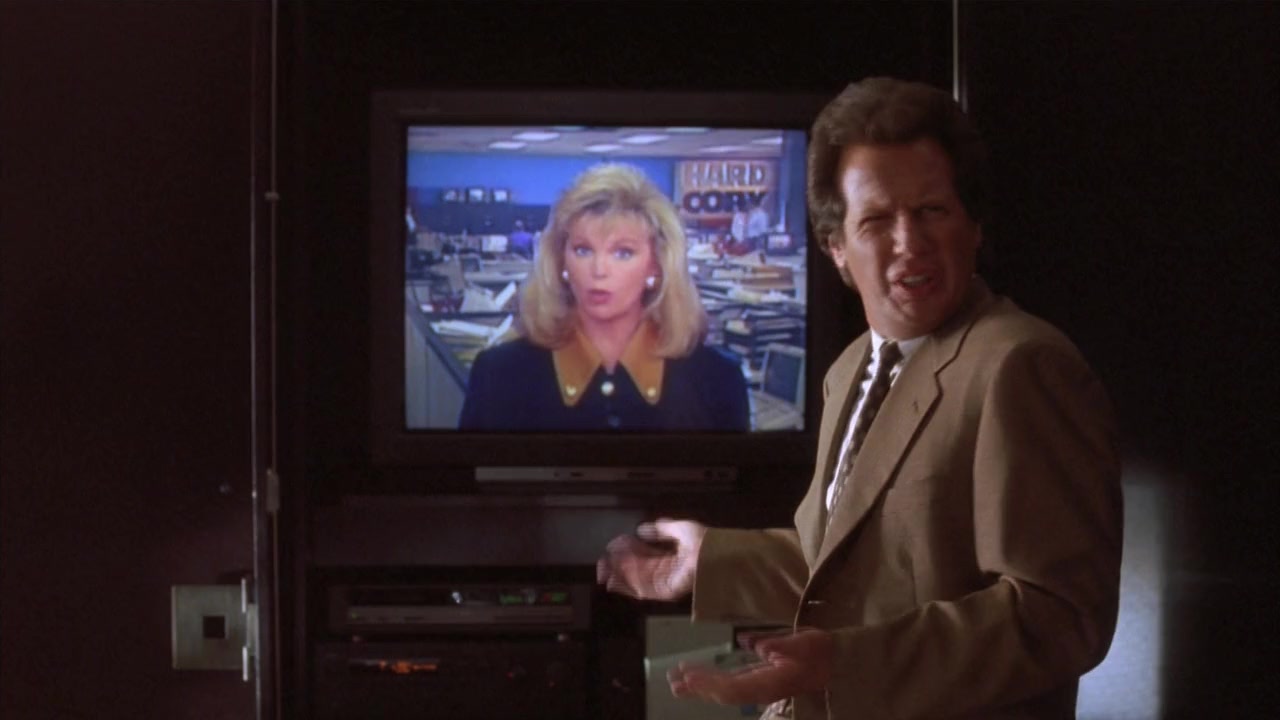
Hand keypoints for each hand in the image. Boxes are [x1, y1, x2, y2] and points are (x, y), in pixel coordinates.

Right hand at [595, 518, 705, 600]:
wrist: (715, 558)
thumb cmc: (702, 542)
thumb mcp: (681, 528)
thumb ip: (662, 529)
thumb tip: (641, 529)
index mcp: (669, 556)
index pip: (642, 555)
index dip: (627, 550)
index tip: (614, 545)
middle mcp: (665, 570)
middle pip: (635, 570)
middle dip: (617, 566)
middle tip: (603, 561)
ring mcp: (663, 582)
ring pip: (634, 581)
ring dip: (617, 576)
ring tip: (603, 570)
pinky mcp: (663, 592)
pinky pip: (639, 591)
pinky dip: (625, 585)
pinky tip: (612, 578)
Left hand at [667, 627, 833, 704]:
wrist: (834, 662)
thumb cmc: (819, 651)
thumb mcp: (801, 643)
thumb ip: (777, 644)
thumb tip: (753, 644)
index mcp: (769, 683)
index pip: (733, 687)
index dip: (709, 683)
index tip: (689, 675)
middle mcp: (761, 690)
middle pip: (724, 693)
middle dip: (698, 687)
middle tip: (673, 681)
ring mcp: (759, 687)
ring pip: (724, 690)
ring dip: (701, 685)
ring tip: (678, 680)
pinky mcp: (758, 681)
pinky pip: (730, 683)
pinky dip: (713, 680)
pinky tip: (700, 675)